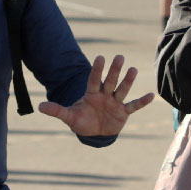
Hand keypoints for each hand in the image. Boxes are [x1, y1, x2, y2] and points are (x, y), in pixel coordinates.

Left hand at [39, 55, 154, 135]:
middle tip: (119, 57)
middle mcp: (104, 95)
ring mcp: (115, 103)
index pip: (94, 80)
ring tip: (133, 69)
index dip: (97, 70)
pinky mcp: (123, 112)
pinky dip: (141, 102)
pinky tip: (151, 95)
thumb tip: (40, 107)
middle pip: (110, 81)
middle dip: (114, 70)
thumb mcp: (69, 116)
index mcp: (91, 94)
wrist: (94, 132)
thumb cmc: (81, 121)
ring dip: (128, 81)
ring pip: (122, 90)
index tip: (100, 57)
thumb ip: (57, 110)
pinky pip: (133, 106)